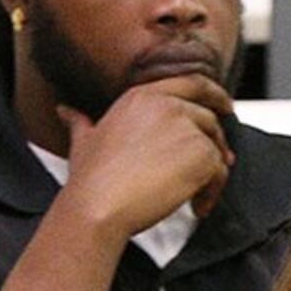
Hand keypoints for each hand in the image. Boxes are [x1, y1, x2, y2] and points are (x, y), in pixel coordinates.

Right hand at [57, 77, 234, 241]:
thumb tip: (65, 112)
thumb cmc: (90, 179)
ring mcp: (185, 126)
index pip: (191, 83)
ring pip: (216, 147)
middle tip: (222, 163)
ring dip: (212, 174)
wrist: (99, 206)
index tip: (225, 106)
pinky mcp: (200, 153)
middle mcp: (166, 104)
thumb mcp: (83, 142)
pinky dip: (212, 192)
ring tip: (197, 198)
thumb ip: (80, 122)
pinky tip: (196, 207)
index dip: (214, 94)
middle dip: (218, 141)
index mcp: (142, 96)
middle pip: (208, 117)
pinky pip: (219, 171)